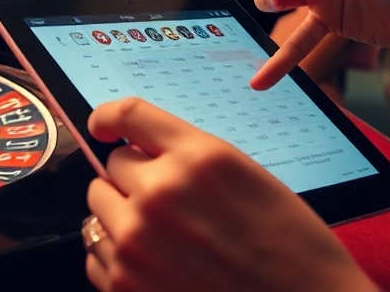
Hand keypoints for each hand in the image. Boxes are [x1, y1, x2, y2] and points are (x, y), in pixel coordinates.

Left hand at [84, 98, 373, 291]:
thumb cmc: (293, 250)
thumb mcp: (249, 179)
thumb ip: (192, 158)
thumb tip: (140, 149)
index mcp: (199, 158)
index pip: (128, 114)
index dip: (109, 118)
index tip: (103, 126)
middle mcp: (161, 192)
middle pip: (112, 166)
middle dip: (134, 179)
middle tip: (169, 205)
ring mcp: (137, 239)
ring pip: (98, 206)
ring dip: (122, 215)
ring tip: (164, 238)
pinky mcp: (124, 281)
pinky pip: (96, 251)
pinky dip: (117, 255)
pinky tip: (155, 265)